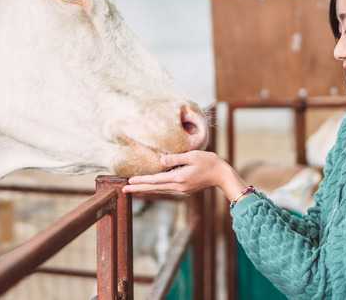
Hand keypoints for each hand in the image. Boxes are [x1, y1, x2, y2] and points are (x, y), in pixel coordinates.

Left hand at [122, 151, 247, 199]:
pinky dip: (156, 188)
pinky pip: (166, 189)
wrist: (222, 175)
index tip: (128, 182)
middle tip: (123, 190)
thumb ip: (175, 158)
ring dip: (145, 189)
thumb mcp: (192, 156)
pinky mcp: (184, 190)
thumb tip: (160, 161)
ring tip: (133, 189)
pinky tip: (150, 187)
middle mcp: (178, 187)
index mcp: (179, 178)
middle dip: (138, 189)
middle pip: (154, 188)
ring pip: (159, 190)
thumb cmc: (209, 162)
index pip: (155, 180)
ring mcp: (181, 190)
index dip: (141, 181)